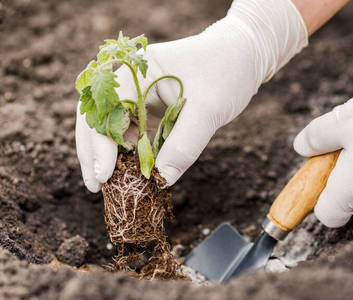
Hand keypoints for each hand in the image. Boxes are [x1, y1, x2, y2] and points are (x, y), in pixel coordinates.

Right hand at [76, 0, 307, 191]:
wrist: (245, 56)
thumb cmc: (227, 72)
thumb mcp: (208, 110)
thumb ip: (184, 145)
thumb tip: (161, 180)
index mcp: (138, 71)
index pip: (106, 108)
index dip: (100, 143)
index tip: (105, 175)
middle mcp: (132, 81)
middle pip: (99, 117)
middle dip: (96, 152)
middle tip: (97, 186)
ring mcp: (141, 95)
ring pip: (115, 127)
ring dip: (114, 155)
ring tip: (116, 184)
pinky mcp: (152, 108)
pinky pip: (135, 132)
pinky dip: (134, 152)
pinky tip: (136, 171)